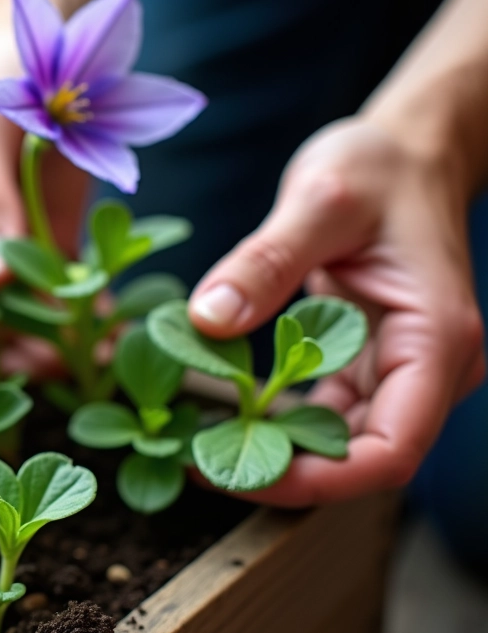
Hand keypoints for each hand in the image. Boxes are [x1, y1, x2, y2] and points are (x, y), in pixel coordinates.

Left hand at [188, 117, 485, 505]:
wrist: (406, 152)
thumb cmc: (377, 168)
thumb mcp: (317, 201)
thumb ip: (265, 262)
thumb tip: (207, 320)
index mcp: (434, 339)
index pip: (390, 451)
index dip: (318, 481)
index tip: (237, 476)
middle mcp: (428, 367)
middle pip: (363, 459)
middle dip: (285, 473)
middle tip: (197, 464)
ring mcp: (400, 369)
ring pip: (343, 444)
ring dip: (277, 452)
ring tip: (198, 445)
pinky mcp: (370, 362)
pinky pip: (326, 412)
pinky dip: (278, 420)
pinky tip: (224, 414)